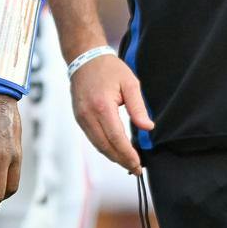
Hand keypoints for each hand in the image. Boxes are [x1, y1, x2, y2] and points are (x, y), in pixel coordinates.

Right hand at [70, 54, 152, 174]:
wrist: (85, 58)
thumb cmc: (109, 69)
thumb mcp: (130, 83)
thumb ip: (138, 107)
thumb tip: (148, 128)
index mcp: (102, 106)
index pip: (116, 138)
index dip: (127, 154)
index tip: (138, 164)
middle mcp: (88, 115)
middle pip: (105, 146)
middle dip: (121, 160)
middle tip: (136, 169)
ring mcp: (81, 118)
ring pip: (98, 145)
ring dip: (113, 157)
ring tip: (128, 163)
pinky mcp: (79, 118)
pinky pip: (92, 138)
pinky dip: (104, 147)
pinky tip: (116, 151)